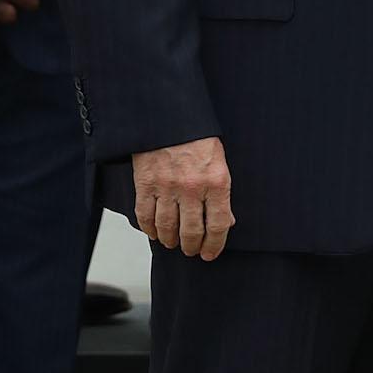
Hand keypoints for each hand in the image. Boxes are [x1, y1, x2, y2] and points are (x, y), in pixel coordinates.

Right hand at [132, 136, 234, 260]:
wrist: (170, 118)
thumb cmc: (198, 139)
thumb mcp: (220, 163)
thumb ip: (222, 193)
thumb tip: (226, 222)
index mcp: (217, 181)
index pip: (219, 224)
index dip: (215, 244)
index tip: (210, 254)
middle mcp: (192, 188)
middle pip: (192, 231)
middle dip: (192, 247)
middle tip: (192, 250)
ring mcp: (167, 188)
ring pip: (167, 228)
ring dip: (171, 241)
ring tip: (174, 243)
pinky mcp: (145, 185)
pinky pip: (146, 217)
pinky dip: (150, 229)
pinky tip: (155, 233)